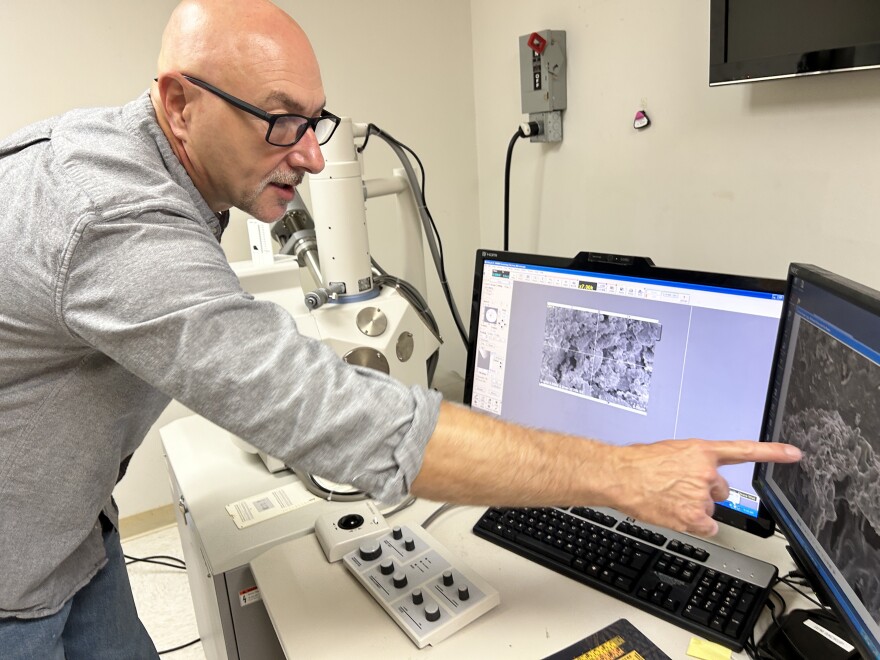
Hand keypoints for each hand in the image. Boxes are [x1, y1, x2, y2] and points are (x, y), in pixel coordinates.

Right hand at [611, 439, 800, 535]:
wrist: (620, 476)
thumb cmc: (637, 463)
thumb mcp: (669, 452)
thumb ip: (690, 462)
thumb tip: (692, 476)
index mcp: (702, 451)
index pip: (744, 450)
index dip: (773, 453)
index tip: (795, 454)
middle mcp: (707, 473)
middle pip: (720, 490)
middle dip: (704, 492)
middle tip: (678, 488)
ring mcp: (702, 496)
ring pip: (708, 509)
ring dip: (692, 507)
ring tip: (668, 498)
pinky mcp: (695, 516)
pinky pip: (707, 527)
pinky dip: (694, 525)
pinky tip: (676, 514)